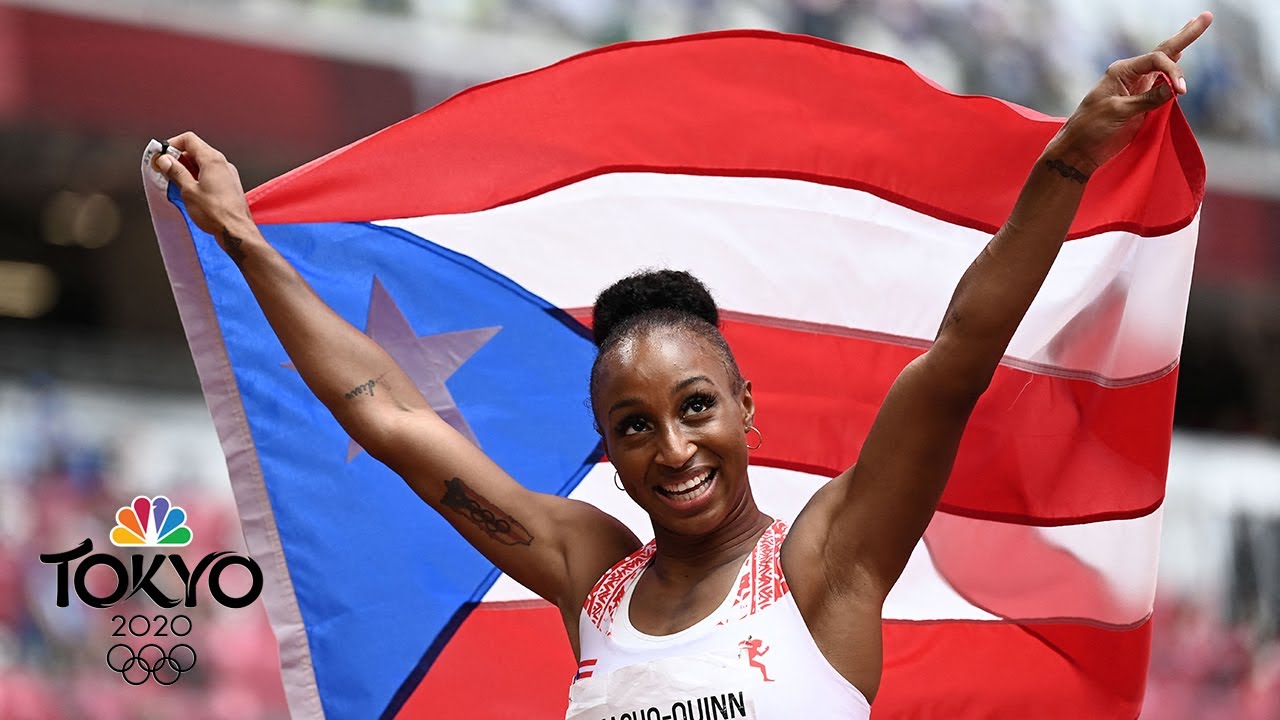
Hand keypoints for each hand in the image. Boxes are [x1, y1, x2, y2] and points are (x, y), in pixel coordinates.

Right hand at [152, 132, 254, 251]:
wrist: (236, 231)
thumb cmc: (216, 213)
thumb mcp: (188, 190)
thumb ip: (176, 172)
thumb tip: (165, 160)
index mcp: (213, 160)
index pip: (189, 139)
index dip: (172, 145)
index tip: (161, 156)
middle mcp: (223, 163)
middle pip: (196, 150)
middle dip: (178, 158)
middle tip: (164, 170)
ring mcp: (228, 174)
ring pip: (203, 163)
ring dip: (187, 168)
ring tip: (174, 182)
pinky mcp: (229, 185)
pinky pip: (210, 174)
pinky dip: (197, 177)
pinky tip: (189, 190)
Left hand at [1055, 11, 1212, 173]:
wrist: (1080, 150)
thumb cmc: (1091, 127)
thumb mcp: (1118, 112)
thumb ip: (1147, 100)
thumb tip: (1174, 89)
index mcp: (1121, 71)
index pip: (1156, 61)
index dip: (1173, 72)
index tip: (1182, 91)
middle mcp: (1131, 75)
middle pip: (1164, 52)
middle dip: (1185, 35)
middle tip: (1207, 17)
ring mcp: (1137, 88)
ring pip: (1164, 65)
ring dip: (1181, 47)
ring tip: (1195, 26)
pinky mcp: (1142, 103)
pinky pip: (1162, 84)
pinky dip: (1172, 70)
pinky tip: (1179, 59)